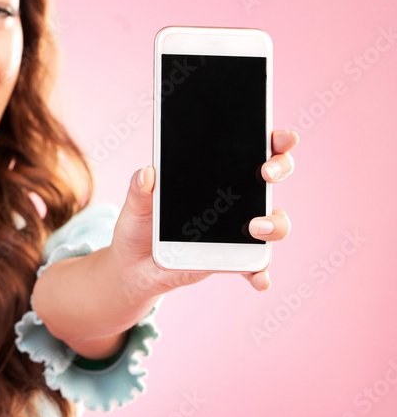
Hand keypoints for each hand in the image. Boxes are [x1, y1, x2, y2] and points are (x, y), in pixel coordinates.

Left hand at [108, 130, 297, 296]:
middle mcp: (233, 199)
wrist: (134, 265)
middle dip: (280, 168)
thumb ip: (139, 189)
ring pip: (274, 222)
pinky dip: (261, 273)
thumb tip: (147, 172)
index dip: (273, 141)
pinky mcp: (232, 259)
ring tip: (255, 228)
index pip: (250, 150)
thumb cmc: (140, 225)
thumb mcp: (135, 204)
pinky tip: (259, 278)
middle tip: (266, 173)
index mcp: (212, 176)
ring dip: (275, 223)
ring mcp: (237, 230)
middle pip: (271, 177)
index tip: (283, 138)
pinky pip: (255, 266)